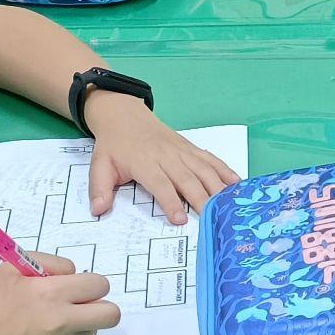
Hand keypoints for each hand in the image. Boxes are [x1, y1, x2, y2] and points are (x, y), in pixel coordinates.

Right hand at [0, 256, 120, 334]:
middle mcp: (61, 322)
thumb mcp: (11, 268)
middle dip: (100, 306)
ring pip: (92, 331)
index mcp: (52, 293)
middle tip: (80, 305)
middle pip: (111, 314)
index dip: (90, 284)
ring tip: (51, 322)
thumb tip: (74, 274)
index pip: (100, 285)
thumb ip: (49, 264)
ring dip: (80, 324)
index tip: (76, 287)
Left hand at [84, 91, 239, 221]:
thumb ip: (99, 189)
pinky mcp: (190, 148)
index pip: (160, 184)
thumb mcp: (99, 166)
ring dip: (217, 186)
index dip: (171, 201)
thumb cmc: (114, 146)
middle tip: (213, 217)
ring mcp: (181, 151)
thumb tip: (98, 210)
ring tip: (230, 204)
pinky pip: (209, 158)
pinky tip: (236, 183)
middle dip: (201, 198)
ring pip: (203, 169)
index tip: (180, 219)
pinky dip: (224, 170)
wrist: (124, 115)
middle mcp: (166, 156)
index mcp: (144, 162)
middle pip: (187, 178)